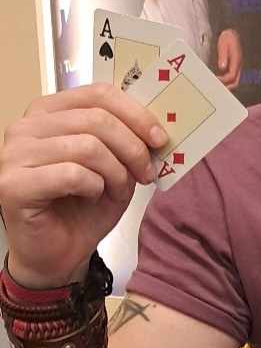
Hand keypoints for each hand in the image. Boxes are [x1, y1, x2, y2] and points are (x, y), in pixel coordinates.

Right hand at [0, 86, 168, 289]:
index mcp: (49, 111)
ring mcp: (14, 155)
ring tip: (118, 190)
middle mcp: (26, 127)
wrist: (58, 253)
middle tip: (146, 172)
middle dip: (132, 148)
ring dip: (115, 172)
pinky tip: (93, 197)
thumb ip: (127, 137)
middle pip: (96, 119)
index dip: (136, 114)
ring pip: (87, 146)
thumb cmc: (83, 207)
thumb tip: (157, 124)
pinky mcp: (13, 184)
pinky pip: (72, 174)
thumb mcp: (115, 164)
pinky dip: (94, 187)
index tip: (159, 138)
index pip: (98, 94)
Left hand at [215, 29, 242, 88]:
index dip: (223, 81)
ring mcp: (238, 66)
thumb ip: (223, 55)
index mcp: (237, 60)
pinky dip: (226, 81)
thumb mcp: (224, 44)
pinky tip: (219, 81)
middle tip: (216, 89)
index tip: (214, 81)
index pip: (231, 76)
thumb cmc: (228, 37)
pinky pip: (232, 77)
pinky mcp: (235, 66)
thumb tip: (222, 67)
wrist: (233, 32)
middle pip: (235, 82)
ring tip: (217, 87)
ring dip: (227, 86)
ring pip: (235, 80)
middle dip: (226, 88)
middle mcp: (239, 65)